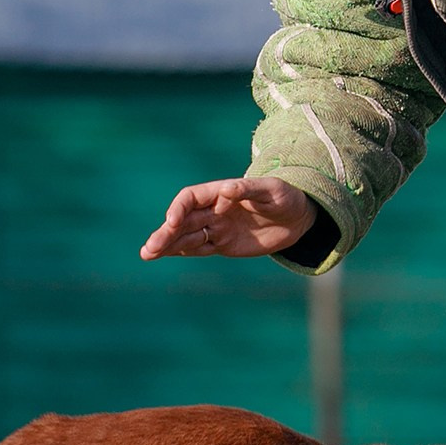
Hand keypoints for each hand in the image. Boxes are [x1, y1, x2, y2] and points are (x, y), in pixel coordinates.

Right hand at [140, 178, 317, 259]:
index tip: (172, 222)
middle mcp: (214, 210)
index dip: (178, 209)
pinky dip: (181, 251)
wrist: (298, 218)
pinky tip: (164, 255)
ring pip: (186, 236)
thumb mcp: (273, 191)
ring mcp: (216, 227)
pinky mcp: (223, 244)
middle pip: (183, 220)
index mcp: (221, 192)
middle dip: (165, 234)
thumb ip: (249, 189)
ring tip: (147, 254)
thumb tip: (226, 189)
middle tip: (149, 249)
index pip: (190, 198)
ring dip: (166, 244)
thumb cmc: (286, 197)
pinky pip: (198, 248)